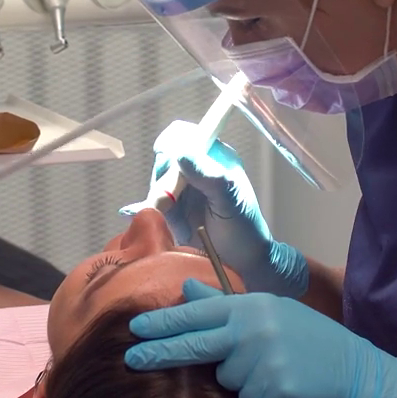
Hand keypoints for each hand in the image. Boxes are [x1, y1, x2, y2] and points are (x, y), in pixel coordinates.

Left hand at [126, 279, 396, 397]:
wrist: (353, 371)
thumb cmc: (307, 340)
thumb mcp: (269, 312)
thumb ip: (224, 304)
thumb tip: (187, 288)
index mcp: (251, 306)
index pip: (198, 313)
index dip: (165, 322)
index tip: (135, 327)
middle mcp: (253, 329)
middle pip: (195, 345)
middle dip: (160, 352)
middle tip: (130, 357)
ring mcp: (263, 360)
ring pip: (226, 380)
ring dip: (242, 381)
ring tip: (274, 370)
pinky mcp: (273, 389)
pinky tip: (284, 388)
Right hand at [146, 121, 308, 297]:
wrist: (241, 262)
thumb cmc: (244, 228)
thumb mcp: (230, 200)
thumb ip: (208, 176)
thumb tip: (181, 155)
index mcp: (213, 158)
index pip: (183, 135)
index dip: (171, 144)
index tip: (168, 162)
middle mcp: (195, 170)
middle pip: (164, 161)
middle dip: (165, 181)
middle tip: (173, 202)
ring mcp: (183, 190)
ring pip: (157, 184)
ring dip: (162, 202)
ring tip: (180, 222)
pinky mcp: (173, 210)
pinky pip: (153, 204)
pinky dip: (152, 212)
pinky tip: (156, 221)